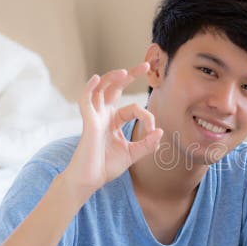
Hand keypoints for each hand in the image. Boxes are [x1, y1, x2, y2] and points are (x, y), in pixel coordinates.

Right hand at [63, 63, 162, 197]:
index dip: (147, 116)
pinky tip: (96, 78)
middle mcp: (104, 115)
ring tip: (125, 71)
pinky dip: (89, 88)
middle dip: (129, 75)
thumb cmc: (106, 167)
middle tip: (146, 65)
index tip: (153, 131)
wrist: (90, 180)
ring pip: (101, 89)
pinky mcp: (88, 123)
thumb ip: (147, 144)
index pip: (134, 108)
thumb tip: (160, 131)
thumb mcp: (133, 154)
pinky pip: (85, 101)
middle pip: (114, 88)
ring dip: (112, 78)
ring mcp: (95, 117)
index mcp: (114, 121)